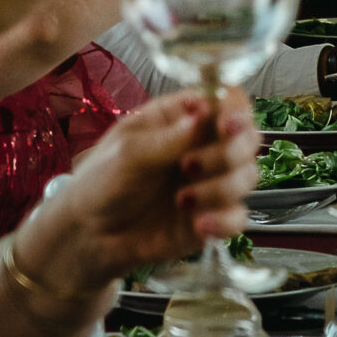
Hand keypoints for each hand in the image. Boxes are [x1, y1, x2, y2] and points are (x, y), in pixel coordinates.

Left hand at [22, 90, 261, 291]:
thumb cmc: (101, 182)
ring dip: (221, 187)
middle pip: (249, 137)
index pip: (229, 100)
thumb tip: (203, 115)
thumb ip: (166, 138)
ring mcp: (212, 183)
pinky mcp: (213, 219)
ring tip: (182, 199)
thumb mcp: (126, 152)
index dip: (236, 109)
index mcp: (184, 118)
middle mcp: (205, 147)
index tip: (226, 125)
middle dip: (229, 152)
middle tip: (189, 166)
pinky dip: (225, 221)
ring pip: (248, 176)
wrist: (88, 236)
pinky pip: (239, 217)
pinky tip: (198, 224)